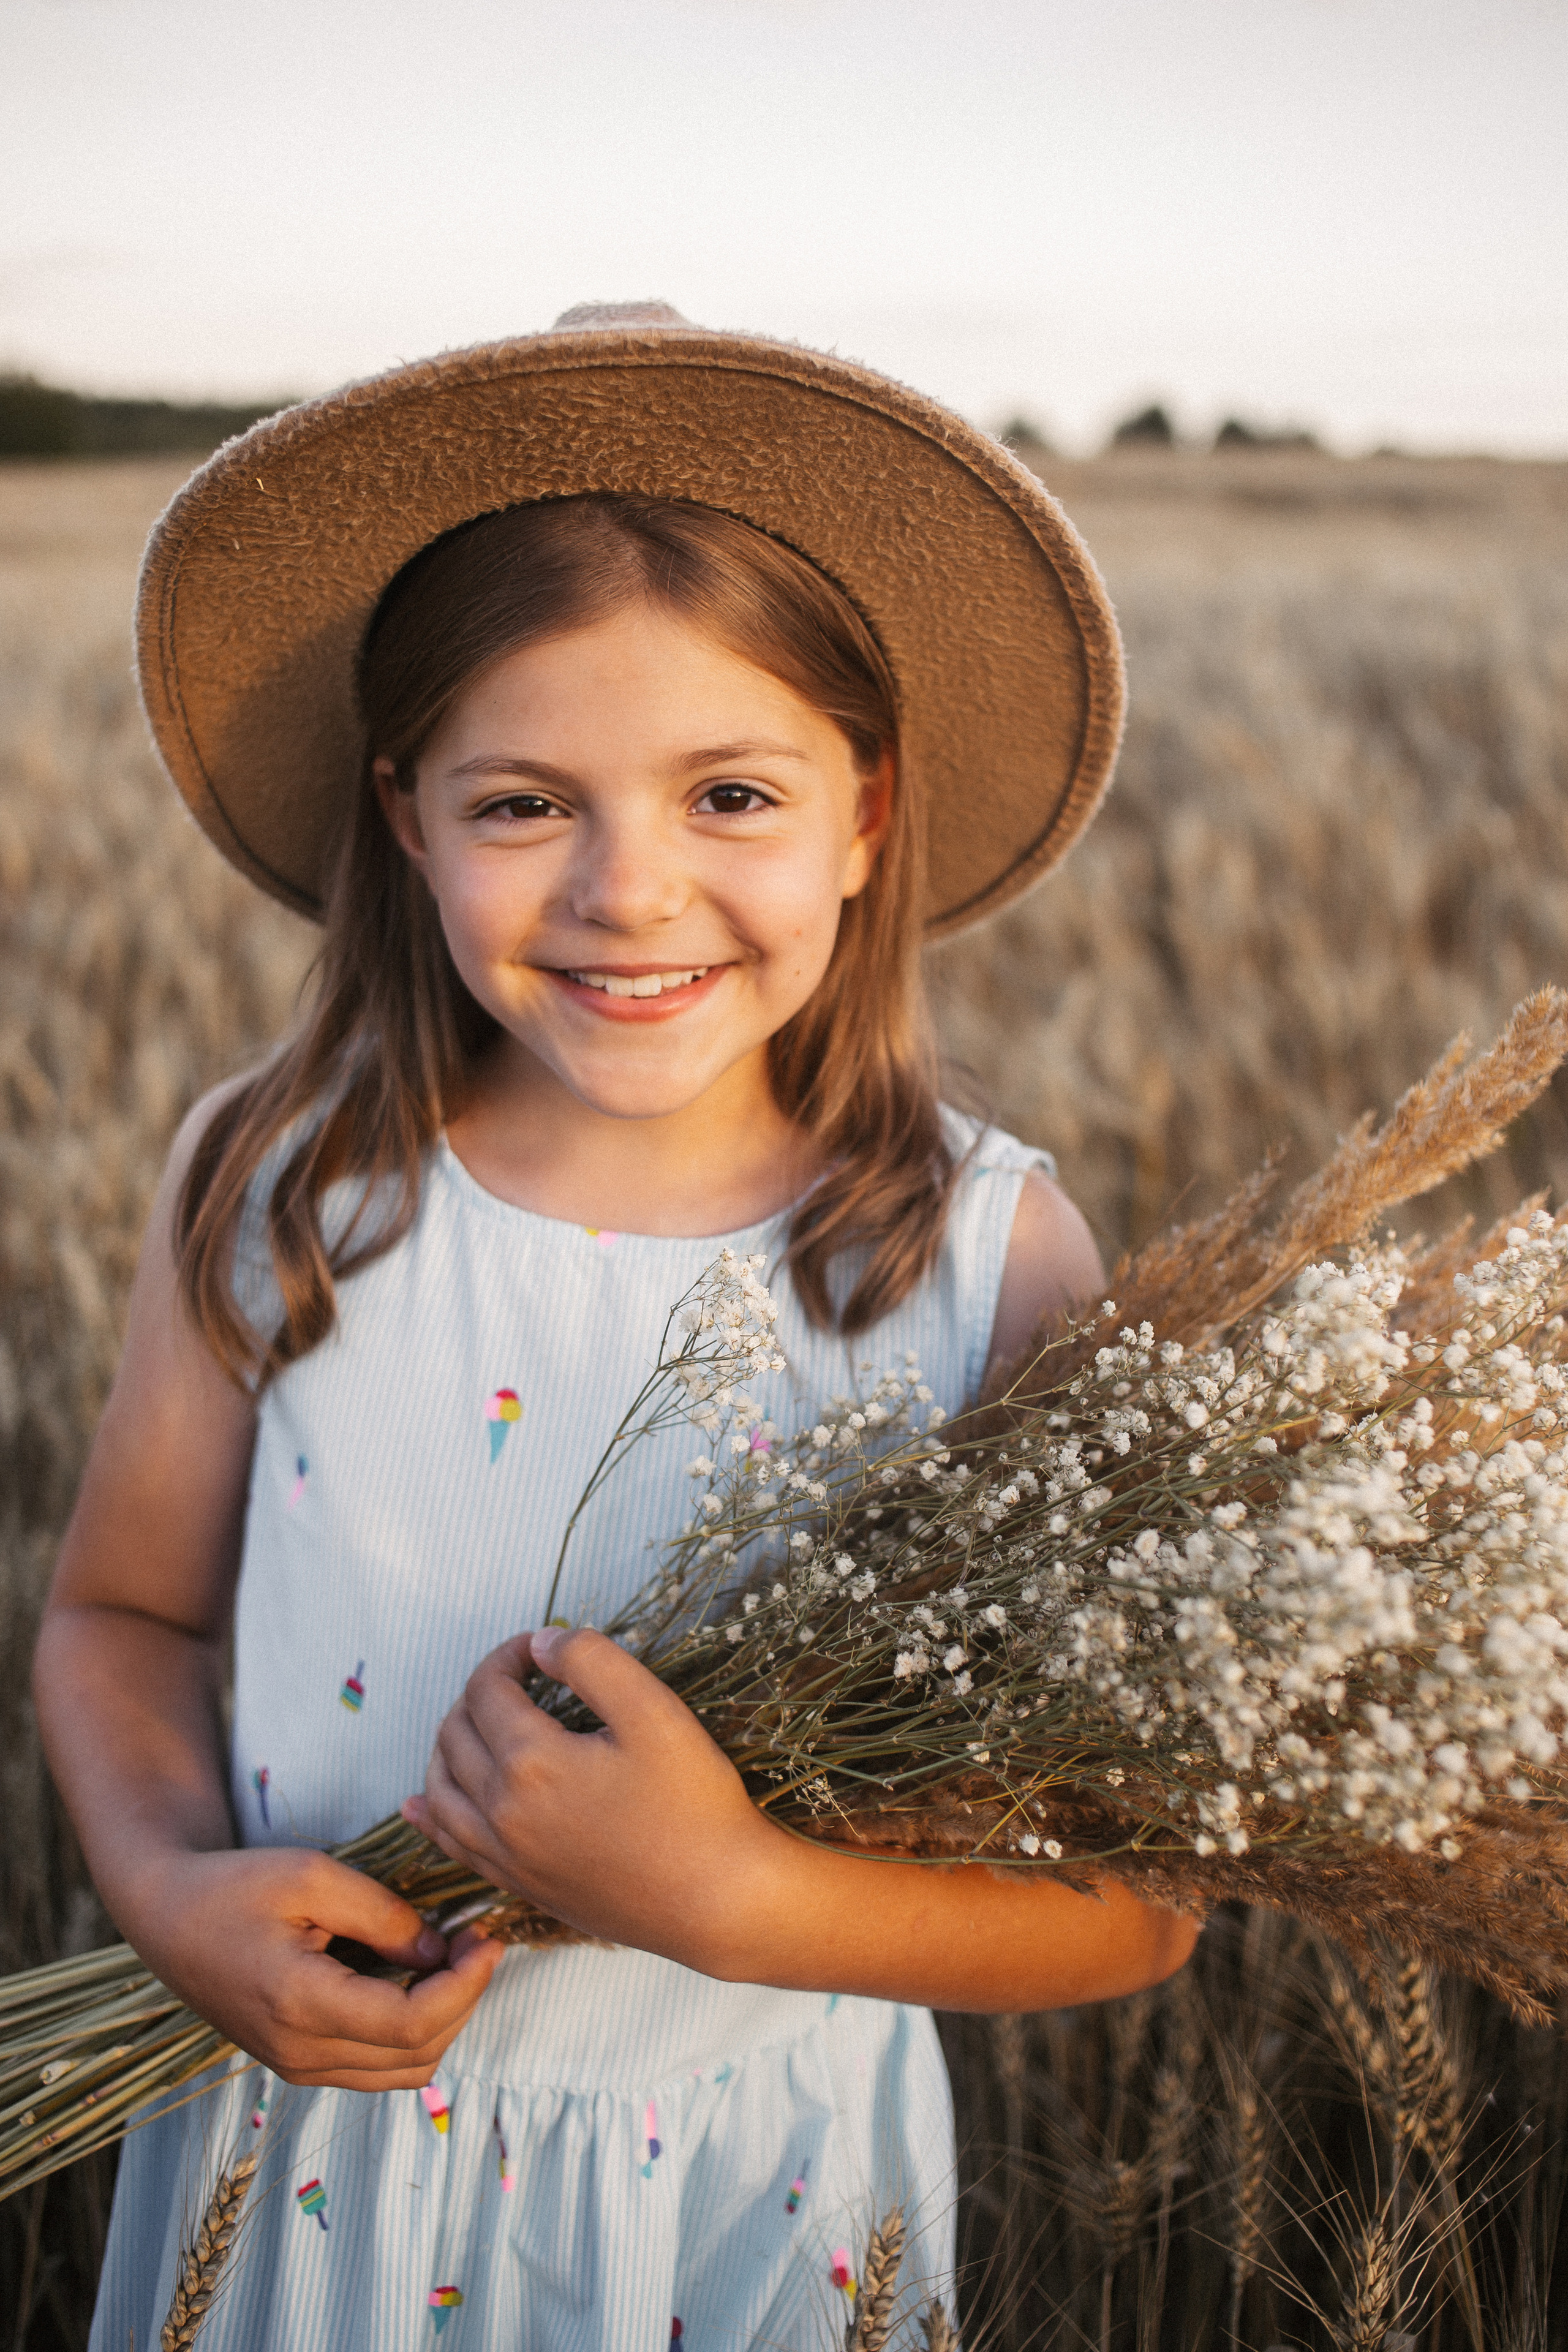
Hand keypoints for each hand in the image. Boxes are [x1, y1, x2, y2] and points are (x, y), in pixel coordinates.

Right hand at [116, 1843, 504, 2088]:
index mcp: (299, 2004)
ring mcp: (296, 2066)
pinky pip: (375, 2068)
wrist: (167, 1917)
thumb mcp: (312, 1877)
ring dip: (442, 2021)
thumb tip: (440, 1953)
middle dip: (463, 2000)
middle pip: (415, 2055)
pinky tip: (418, 1979)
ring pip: (400, 2072)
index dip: (464, 1987)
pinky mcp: (297, 2062)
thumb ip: (383, 1916)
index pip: (410, 2025)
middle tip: (478, 1941)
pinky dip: (411, 2032)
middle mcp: (299, 2053)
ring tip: (456, 1960)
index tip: (486, 1939)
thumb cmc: (233, 1886)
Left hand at [404, 1628, 782, 1970]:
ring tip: (477, 1721)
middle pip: (455, 1733)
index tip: (540, 1646)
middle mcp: (502, 1812)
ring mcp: (507, 1856)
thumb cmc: (694, 1804)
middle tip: (521, 1677)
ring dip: (449, 1744)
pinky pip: (452, 1845)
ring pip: (440, 1789)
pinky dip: (431, 1814)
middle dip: (478, 1692)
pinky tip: (423, 1802)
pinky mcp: (520, 1886)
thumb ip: (591, 1661)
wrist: (717, 1900)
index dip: (507, 1654)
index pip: (487, 1688)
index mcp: (530, 1761)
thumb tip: (541, 1643)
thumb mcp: (654, 1711)